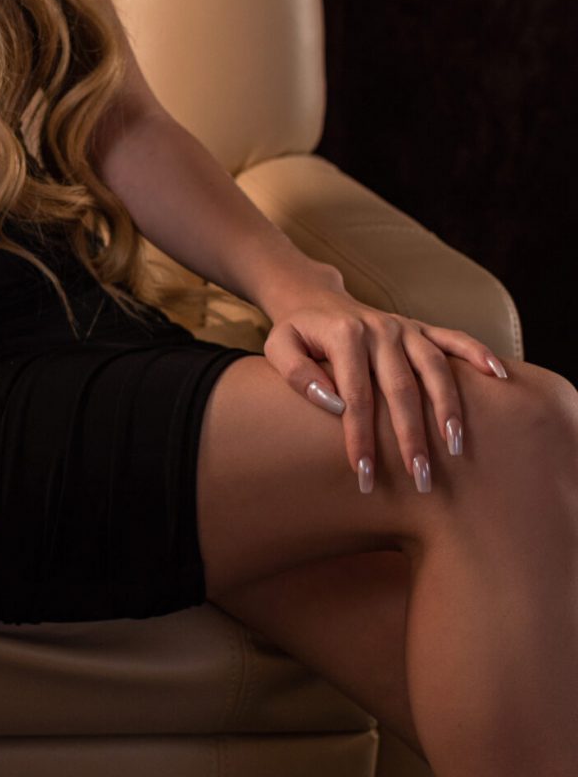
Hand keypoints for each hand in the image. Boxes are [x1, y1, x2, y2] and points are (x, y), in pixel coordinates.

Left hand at [260, 283, 509, 492]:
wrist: (313, 297)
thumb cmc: (296, 332)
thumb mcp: (278, 347)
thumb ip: (298, 375)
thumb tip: (334, 403)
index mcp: (344, 335)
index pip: (356, 396)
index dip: (361, 436)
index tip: (364, 474)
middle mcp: (381, 329)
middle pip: (402, 389)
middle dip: (411, 437)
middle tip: (419, 478)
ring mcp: (405, 327)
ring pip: (436, 369)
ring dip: (449, 409)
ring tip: (456, 448)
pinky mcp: (421, 327)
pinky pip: (455, 339)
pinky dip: (479, 354)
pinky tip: (499, 377)